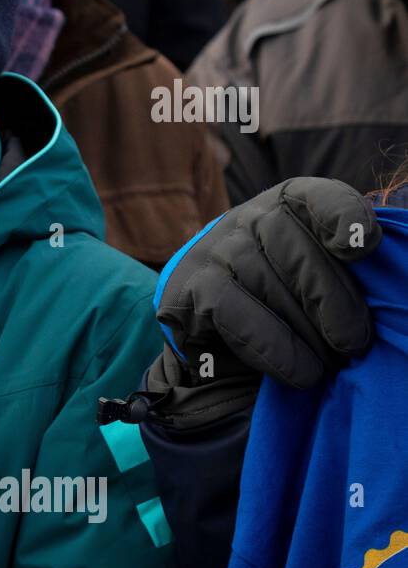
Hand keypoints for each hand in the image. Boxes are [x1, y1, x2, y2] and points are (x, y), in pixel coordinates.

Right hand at [156, 177, 380, 389]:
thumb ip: (346, 269)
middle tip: (355, 343)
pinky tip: (298, 371)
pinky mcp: (188, 289)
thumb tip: (380, 284)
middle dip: (331, 297)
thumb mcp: (322, 278)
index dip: (341, 215)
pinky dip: (271, 345)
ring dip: (304, 331)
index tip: (359, 248)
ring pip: (262, 279)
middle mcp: (245, 219)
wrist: (221, 336)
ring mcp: (211, 252)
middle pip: (290, 242)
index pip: (316, 196)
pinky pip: (231, 311)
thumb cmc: (288, 304)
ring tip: (329, 364)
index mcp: (288, 206)